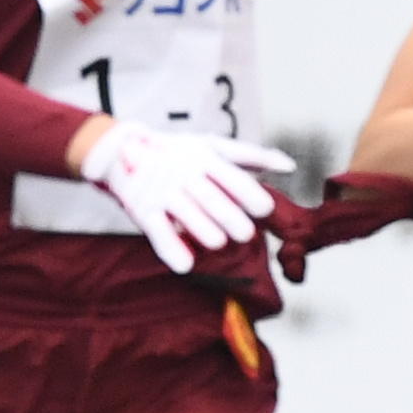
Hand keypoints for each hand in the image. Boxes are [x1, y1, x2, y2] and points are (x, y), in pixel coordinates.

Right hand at [75, 118, 297, 273]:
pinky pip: (158, 231)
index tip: (266, 209)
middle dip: (230, 217)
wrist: (121, 151)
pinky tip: (185, 266)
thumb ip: (252, 157)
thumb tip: (290, 165)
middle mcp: (185, 174)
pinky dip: (171, 249)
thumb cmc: (178, 153)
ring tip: (219, 243)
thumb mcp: (212, 147)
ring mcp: (163, 192)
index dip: (249, 193)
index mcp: (205, 158)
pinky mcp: (143, 210)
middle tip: (246, 234)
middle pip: (211, 197)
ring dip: (203, 230)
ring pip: (186, 214)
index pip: (231, 176)